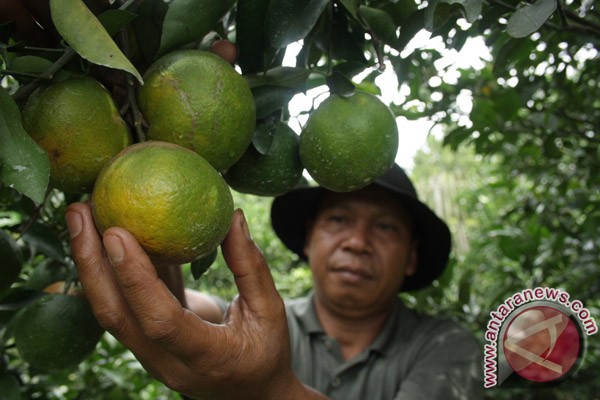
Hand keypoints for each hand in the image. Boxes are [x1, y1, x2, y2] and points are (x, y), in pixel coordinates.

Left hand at [66, 203, 324, 398]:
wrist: (250, 393)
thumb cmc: (265, 352)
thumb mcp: (270, 312)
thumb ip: (251, 267)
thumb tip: (233, 217)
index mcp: (205, 357)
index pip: (161, 321)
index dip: (136, 278)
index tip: (117, 233)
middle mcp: (167, 363)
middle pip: (116, 315)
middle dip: (91, 261)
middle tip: (78, 212)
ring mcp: (150, 357)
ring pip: (108, 310)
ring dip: (89, 262)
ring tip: (79, 215)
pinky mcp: (144, 344)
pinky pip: (119, 306)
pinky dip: (107, 270)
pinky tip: (101, 235)